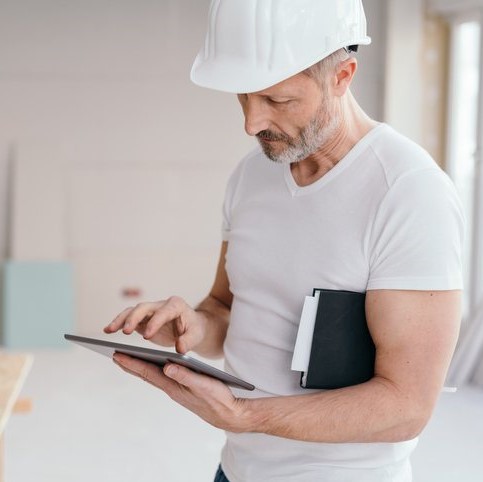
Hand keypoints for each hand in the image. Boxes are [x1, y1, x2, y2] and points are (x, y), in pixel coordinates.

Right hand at [104, 296, 205, 353]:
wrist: (191, 326)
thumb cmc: (194, 329)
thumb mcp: (196, 335)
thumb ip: (188, 341)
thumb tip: (179, 348)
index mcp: (176, 305)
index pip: (164, 312)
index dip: (155, 322)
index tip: (147, 336)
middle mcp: (161, 305)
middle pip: (144, 308)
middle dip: (134, 318)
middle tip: (125, 332)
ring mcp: (150, 311)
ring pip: (132, 311)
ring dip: (121, 320)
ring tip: (109, 330)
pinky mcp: (143, 318)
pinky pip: (128, 318)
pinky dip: (118, 323)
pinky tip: (108, 331)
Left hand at [112, 353, 247, 432]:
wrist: (227, 413)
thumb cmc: (217, 398)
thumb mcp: (203, 384)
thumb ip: (185, 375)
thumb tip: (166, 366)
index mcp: (174, 386)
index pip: (148, 372)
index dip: (132, 363)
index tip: (117, 355)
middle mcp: (172, 388)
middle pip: (146, 374)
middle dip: (130, 364)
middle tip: (115, 355)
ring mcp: (176, 390)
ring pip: (153, 377)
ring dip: (139, 368)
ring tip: (128, 360)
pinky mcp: (182, 390)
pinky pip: (162, 378)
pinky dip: (152, 371)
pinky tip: (153, 367)